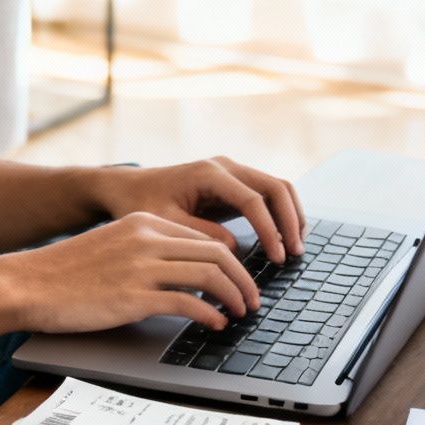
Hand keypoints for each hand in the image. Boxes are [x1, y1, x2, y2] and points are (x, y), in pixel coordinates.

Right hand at [0, 212, 259, 332]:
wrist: (27, 284)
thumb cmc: (64, 273)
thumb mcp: (110, 247)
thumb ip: (145, 252)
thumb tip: (182, 274)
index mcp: (142, 222)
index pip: (203, 236)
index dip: (231, 260)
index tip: (240, 279)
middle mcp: (147, 238)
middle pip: (218, 253)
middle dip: (243, 279)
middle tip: (252, 299)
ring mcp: (141, 266)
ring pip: (211, 275)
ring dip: (234, 296)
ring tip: (240, 312)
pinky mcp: (134, 296)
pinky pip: (189, 303)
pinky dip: (210, 314)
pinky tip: (215, 324)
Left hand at [90, 156, 305, 262]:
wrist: (129, 188)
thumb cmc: (141, 204)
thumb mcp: (164, 223)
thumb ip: (200, 235)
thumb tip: (235, 247)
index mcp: (209, 174)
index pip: (253, 200)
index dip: (270, 230)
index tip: (278, 257)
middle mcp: (225, 167)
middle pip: (275, 187)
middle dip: (290, 221)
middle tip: (294, 255)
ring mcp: (232, 172)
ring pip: (277, 188)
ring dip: (291, 216)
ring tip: (295, 249)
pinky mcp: (234, 184)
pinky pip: (268, 195)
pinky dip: (281, 214)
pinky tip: (284, 239)